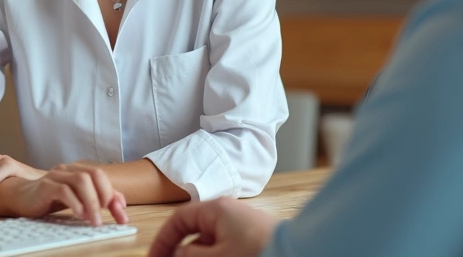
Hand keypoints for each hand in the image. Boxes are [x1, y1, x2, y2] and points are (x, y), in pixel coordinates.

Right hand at [7, 162, 128, 226]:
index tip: (121, 215)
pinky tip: (80, 215)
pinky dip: (75, 203)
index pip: (102, 176)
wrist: (22, 198)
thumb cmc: (51, 198)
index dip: (114, 194)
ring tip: (93, 219)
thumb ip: (98, 199)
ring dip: (91, 201)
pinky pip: (63, 190)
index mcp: (78, 169)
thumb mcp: (78, 199)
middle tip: (106, 214)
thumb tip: (121, 204)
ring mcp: (56, 175)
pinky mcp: (44, 186)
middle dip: (104, 195)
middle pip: (94, 174)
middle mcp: (68, 169)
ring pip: (81, 180)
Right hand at [148, 198, 279, 256]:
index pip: (179, 220)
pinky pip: (224, 248)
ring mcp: (240, 227)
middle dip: (180, 251)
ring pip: (209, 243)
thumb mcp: (217, 256)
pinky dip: (213, 255)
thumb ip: (189, 256)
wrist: (299, 253)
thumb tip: (174, 254)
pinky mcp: (251, 239)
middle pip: (193, 233)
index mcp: (216, 210)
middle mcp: (228, 214)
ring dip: (197, 255)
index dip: (163, 240)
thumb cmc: (261, 251)